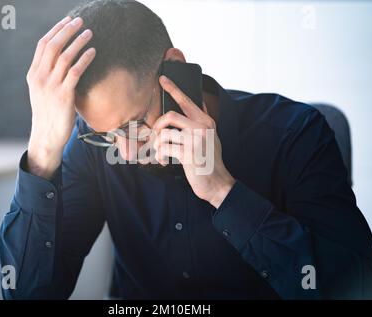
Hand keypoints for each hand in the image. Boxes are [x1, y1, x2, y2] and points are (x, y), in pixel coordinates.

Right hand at [26, 16, 95, 178]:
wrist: (46, 136)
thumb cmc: (48, 114)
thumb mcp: (43, 92)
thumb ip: (49, 75)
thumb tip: (63, 60)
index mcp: (33, 74)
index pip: (43, 45)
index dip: (56, 30)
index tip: (67, 21)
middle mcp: (39, 77)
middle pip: (53, 46)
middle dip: (67, 30)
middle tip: (81, 20)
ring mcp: (51, 86)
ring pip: (65, 56)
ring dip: (78, 42)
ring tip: (90, 33)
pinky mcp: (63, 95)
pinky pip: (75, 72)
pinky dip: (85, 59)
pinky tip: (93, 52)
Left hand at [153, 75, 235, 207]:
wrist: (216, 182)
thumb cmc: (210, 161)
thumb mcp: (211, 137)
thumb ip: (203, 122)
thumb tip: (198, 102)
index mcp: (206, 122)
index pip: (187, 100)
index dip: (173, 89)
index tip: (162, 79)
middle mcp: (202, 127)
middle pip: (170, 116)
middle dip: (156, 127)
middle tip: (155, 137)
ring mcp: (196, 140)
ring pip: (164, 134)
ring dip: (157, 145)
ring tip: (160, 153)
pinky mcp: (189, 153)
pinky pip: (164, 148)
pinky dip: (159, 156)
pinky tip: (163, 161)